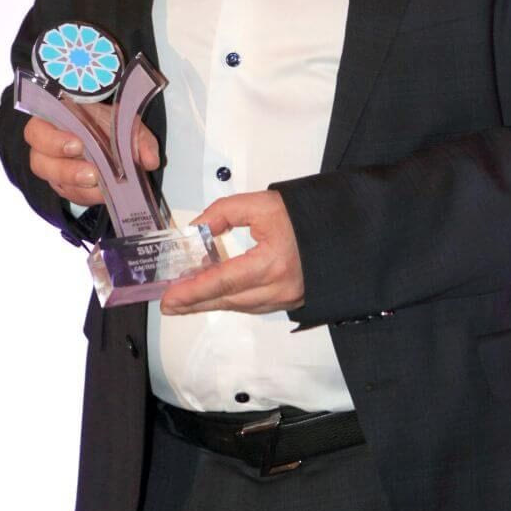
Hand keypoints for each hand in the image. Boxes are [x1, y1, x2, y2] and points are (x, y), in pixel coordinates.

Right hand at [23, 106, 158, 209]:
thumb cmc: (106, 122)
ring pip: (54, 182)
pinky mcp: (64, 185)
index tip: (78, 145)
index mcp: (51, 121)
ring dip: (78, 186)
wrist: (106, 134)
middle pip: (40, 163)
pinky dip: (88, 196)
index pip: (37, 132)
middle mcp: (45, 147)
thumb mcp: (124, 122)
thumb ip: (138, 138)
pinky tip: (104, 193)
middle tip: (92, 173)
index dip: (53, 141)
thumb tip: (150, 160)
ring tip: (101, 186)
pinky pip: (70, 195)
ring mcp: (53, 169)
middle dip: (66, 170)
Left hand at [160, 190, 304, 315]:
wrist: (341, 228)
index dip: (193, 291)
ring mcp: (287, 299)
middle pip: (229, 300)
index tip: (170, 297)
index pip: (223, 281)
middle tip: (169, 304)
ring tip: (186, 300)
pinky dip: (232, 301)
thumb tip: (195, 231)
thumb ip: (223, 213)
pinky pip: (254, 305)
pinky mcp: (291, 301)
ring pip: (241, 306)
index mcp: (272, 263)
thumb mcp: (260, 204)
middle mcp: (280, 288)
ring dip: (212, 303)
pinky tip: (217, 295)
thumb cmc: (304, 214)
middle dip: (195, 303)